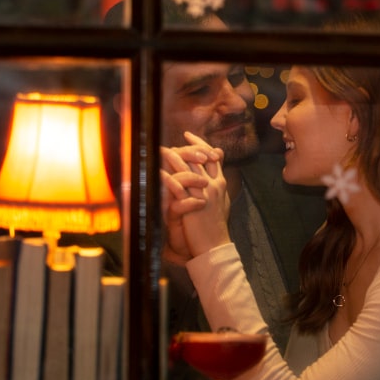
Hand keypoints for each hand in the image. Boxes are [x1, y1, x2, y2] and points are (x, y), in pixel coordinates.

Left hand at [159, 139, 223, 264]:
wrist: (215, 245)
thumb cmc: (216, 227)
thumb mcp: (222, 203)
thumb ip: (218, 188)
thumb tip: (216, 179)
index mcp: (220, 183)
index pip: (212, 156)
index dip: (199, 144)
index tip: (187, 135)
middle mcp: (213, 184)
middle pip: (198, 157)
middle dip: (182, 146)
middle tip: (168, 141)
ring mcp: (203, 192)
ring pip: (187, 167)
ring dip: (171, 156)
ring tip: (159, 149)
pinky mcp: (191, 203)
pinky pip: (177, 185)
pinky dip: (166, 176)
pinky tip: (156, 171)